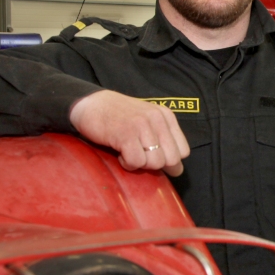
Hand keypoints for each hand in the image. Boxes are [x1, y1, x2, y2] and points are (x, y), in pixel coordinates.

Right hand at [69, 90, 189, 174]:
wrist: (91, 104)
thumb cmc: (120, 117)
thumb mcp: (148, 122)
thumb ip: (164, 141)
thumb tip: (177, 170)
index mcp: (166, 116)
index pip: (183, 151)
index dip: (170, 161)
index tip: (152, 157)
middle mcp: (157, 119)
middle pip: (172, 160)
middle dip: (155, 165)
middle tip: (139, 155)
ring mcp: (142, 126)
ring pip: (155, 163)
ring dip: (140, 164)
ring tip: (128, 152)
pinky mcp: (126, 134)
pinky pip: (136, 162)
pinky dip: (127, 164)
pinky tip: (120, 154)